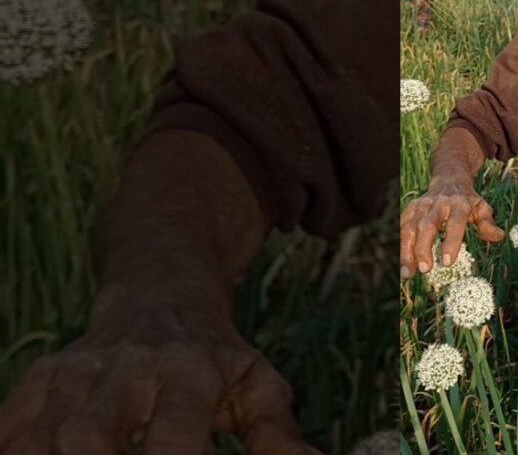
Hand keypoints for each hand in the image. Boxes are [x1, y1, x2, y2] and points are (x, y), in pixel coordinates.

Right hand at [0, 288, 319, 454]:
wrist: (160, 292)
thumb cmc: (216, 354)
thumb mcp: (257, 383)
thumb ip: (278, 434)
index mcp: (186, 373)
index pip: (172, 441)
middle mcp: (125, 370)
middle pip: (87, 440)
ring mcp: (74, 375)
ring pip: (40, 435)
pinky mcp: (40, 382)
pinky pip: (9, 426)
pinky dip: (15, 450)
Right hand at [400, 175, 504, 278]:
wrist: (449, 179)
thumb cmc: (468, 200)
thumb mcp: (482, 208)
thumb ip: (488, 223)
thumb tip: (499, 237)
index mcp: (458, 204)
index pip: (454, 223)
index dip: (450, 241)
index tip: (447, 262)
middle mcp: (437, 204)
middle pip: (427, 225)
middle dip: (424, 248)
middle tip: (425, 269)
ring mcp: (421, 206)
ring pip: (409, 227)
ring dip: (407, 251)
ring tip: (408, 273)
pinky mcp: (410, 210)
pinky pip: (401, 227)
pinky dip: (400, 245)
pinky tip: (402, 264)